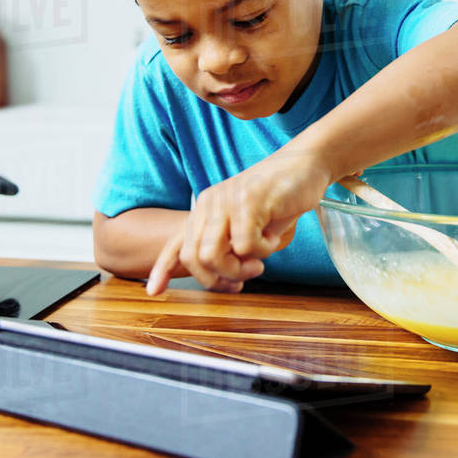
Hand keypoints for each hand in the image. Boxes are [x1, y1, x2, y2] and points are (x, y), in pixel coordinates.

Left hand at [145, 149, 334, 294]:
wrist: (304, 166)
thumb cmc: (277, 199)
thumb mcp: (247, 225)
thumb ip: (230, 247)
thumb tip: (222, 278)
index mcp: (204, 210)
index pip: (177, 243)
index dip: (163, 268)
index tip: (153, 291)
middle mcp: (209, 204)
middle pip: (194, 258)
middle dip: (217, 279)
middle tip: (244, 279)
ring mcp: (226, 201)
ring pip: (213, 256)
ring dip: (239, 270)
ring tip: (259, 263)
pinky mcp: (248, 202)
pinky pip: (246, 246)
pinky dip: (262, 252)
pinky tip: (273, 237)